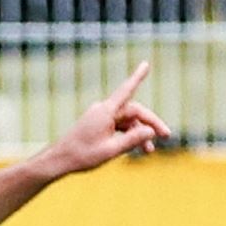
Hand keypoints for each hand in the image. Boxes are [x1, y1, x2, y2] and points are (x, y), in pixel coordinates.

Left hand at [33, 61, 169, 177]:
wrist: (57, 161)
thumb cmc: (81, 156)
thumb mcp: (111, 150)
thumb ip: (132, 140)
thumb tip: (150, 131)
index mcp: (105, 112)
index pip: (126, 91)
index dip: (137, 78)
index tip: (146, 64)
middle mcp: (102, 110)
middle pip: (134, 112)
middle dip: (150, 123)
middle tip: (167, 136)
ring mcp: (100, 117)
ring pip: (127, 121)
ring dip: (140, 133)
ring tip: (150, 151)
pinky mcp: (97, 125)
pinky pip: (119, 126)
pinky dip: (129, 135)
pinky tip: (137, 148)